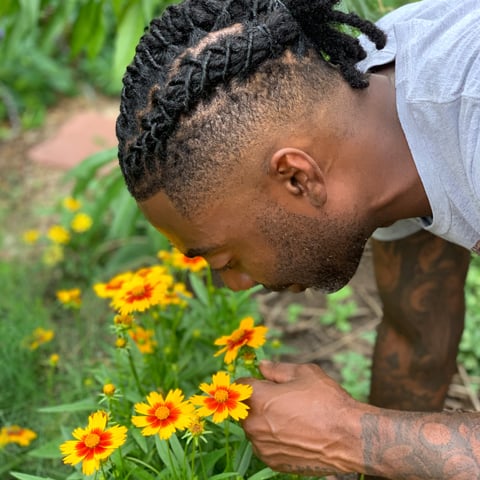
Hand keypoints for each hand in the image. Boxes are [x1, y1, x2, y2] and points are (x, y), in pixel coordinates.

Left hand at [238, 361, 365, 475]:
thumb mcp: (304, 373)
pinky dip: (274, 438)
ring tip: (292, 418)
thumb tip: (262, 366)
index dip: (256, 380)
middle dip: (259, 401)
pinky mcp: (272, 462)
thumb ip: (277, 369)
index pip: (243, 384)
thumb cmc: (327, 401)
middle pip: (247, 407)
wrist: (349, 438)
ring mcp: (262, 446)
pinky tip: (295, 433)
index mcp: (259, 399)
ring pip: (255, 427)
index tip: (267, 383)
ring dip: (265, 421)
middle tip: (283, 400)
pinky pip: (265, 444)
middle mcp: (255, 424)